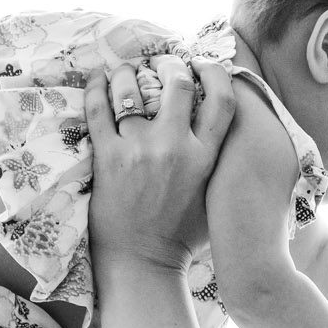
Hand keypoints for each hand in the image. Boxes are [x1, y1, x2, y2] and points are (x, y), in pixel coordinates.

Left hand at [87, 54, 230, 274]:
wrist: (141, 262)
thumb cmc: (180, 235)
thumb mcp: (214, 197)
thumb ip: (222, 162)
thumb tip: (229, 129)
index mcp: (206, 157)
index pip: (222, 98)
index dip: (214, 72)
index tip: (201, 65)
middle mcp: (175, 148)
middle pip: (178, 83)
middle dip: (169, 66)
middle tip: (160, 65)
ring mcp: (139, 150)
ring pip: (132, 89)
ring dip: (128, 72)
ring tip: (126, 70)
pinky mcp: (108, 157)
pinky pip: (98, 109)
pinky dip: (98, 87)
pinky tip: (99, 78)